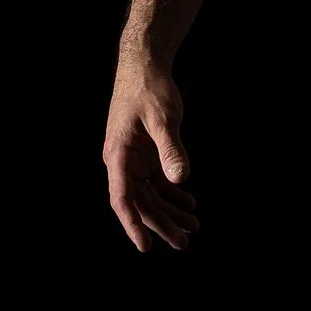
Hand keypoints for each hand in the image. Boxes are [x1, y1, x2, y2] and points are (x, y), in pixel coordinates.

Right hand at [104, 54, 197, 254]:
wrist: (144, 64)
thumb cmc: (148, 88)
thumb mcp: (163, 118)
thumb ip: (170, 150)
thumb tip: (179, 180)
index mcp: (119, 155)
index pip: (123, 198)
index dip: (134, 224)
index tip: (146, 246)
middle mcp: (122, 161)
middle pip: (140, 202)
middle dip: (161, 224)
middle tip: (184, 242)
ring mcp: (133, 158)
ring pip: (149, 194)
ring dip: (169, 211)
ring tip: (192, 227)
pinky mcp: (144, 153)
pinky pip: (156, 181)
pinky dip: (171, 193)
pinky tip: (188, 203)